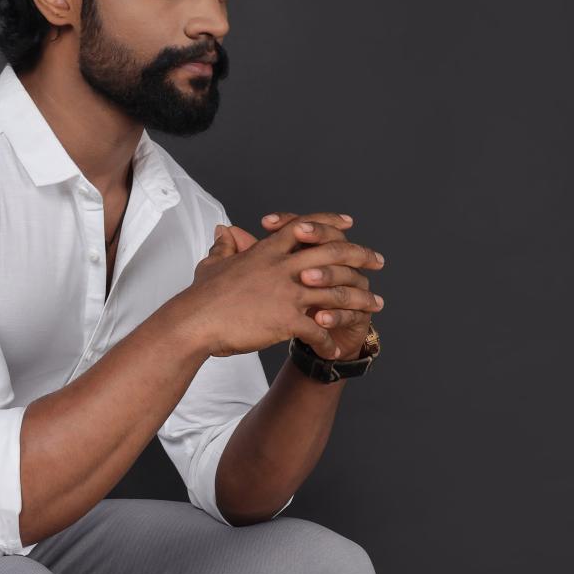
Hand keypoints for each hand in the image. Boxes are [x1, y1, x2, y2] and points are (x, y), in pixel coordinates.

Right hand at [191, 211, 383, 357]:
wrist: (194, 321)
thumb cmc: (201, 296)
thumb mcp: (213, 264)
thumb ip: (224, 247)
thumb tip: (224, 231)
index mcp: (268, 251)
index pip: (306, 227)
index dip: (329, 223)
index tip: (349, 224)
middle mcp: (283, 267)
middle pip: (333, 253)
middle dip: (361, 255)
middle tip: (378, 261)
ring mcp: (287, 293)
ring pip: (336, 292)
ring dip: (359, 301)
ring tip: (375, 308)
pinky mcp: (286, 320)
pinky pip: (318, 329)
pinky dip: (329, 340)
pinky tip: (334, 350)